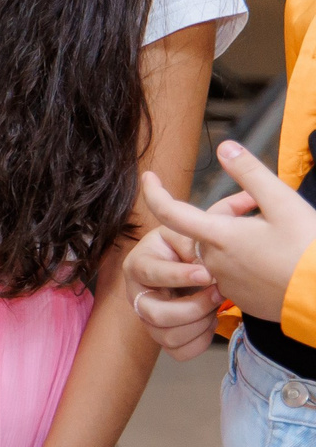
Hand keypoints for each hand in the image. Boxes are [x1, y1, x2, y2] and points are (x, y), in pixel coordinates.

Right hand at [125, 199, 246, 359]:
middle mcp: (136, 291)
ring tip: (215, 308)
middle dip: (191, 307)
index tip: (208, 274)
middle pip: (153, 312)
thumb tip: (248, 197)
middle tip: (217, 295)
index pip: (151, 272)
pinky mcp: (161, 336)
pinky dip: (197, 341)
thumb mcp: (204, 227)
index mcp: (140, 260)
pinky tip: (209, 324)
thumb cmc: (197, 248)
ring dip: (197, 324)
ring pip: (165, 334)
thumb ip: (222, 213)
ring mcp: (146, 316)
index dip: (179, 276)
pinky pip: (176, 350)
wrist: (193, 272)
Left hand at [140, 147, 315, 323]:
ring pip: (222, 251)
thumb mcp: (283, 202)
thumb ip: (251, 173)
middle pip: (207, 229)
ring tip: (278, 237)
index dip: (154, 192)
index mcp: (219, 237)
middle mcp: (214, 262)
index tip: (147, 176)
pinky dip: (248, 260)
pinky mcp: (242, 299)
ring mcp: (227, 283)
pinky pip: (235, 272)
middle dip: (229, 216)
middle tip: (264, 209)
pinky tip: (278, 260)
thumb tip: (225, 148)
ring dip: (240, 239)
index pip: (171, 212)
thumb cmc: (309, 249)